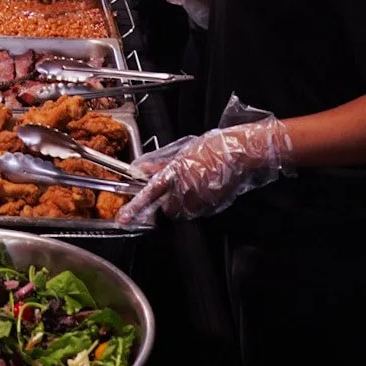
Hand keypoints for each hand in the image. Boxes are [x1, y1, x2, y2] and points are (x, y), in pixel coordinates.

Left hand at [117, 115, 293, 226]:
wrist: (242, 153)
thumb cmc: (214, 147)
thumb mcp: (183, 151)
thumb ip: (161, 164)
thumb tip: (144, 170)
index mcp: (177, 174)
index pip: (151, 193)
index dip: (136, 206)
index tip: (123, 218)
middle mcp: (187, 192)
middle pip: (167, 207)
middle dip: (166, 200)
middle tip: (175, 185)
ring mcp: (201, 202)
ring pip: (182, 210)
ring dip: (181, 201)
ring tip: (193, 181)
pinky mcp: (212, 207)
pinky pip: (197, 209)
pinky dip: (196, 201)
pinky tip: (203, 186)